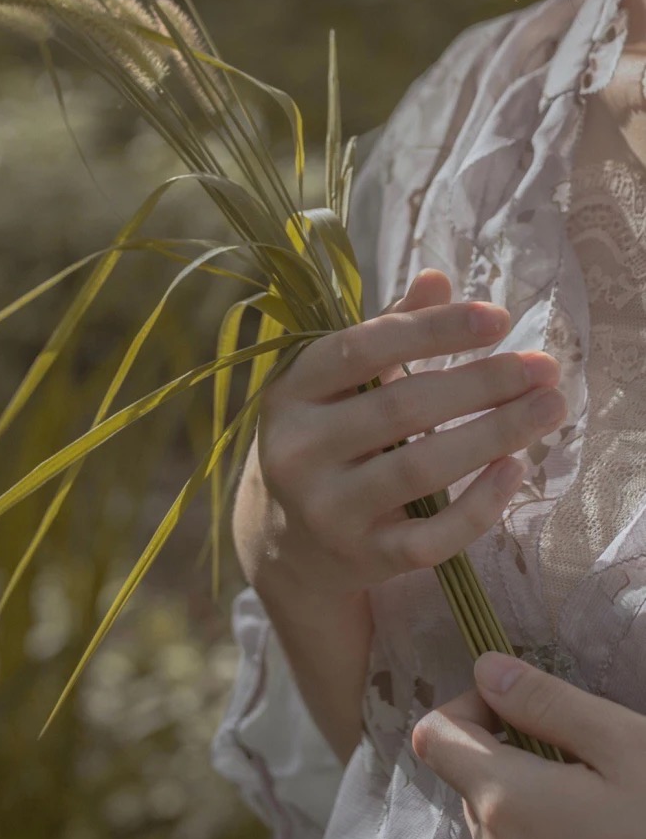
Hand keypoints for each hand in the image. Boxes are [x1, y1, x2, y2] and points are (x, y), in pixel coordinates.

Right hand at [241, 268, 565, 607]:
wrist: (289, 542)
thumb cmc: (329, 438)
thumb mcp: (340, 381)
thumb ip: (388, 330)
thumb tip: (438, 279)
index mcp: (292, 391)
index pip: (363, 348)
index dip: (433, 330)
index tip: (498, 318)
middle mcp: (298, 450)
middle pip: (401, 408)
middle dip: (481, 382)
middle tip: (543, 366)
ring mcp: (328, 510)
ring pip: (420, 469)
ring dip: (494, 434)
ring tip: (549, 407)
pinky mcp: (363, 559)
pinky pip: (431, 537)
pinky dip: (478, 505)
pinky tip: (516, 469)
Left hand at [412, 651, 645, 838]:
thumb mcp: (624, 745)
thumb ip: (547, 703)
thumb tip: (486, 670)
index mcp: (504, 802)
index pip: (434, 736)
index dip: (467, 708)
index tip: (516, 708)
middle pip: (470, 778)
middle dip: (513, 756)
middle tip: (581, 762)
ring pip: (497, 820)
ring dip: (533, 801)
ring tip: (598, 809)